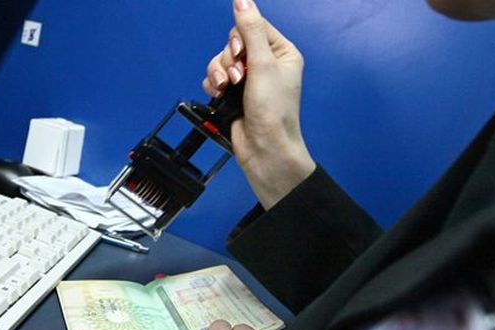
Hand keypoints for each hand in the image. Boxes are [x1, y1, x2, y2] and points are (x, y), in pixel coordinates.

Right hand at [204, 0, 315, 209]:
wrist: (264, 150)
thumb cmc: (274, 113)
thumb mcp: (263, 65)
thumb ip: (250, 30)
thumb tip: (242, 0)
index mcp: (281, 53)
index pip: (253, 27)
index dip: (241, 37)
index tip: (240, 52)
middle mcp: (266, 64)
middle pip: (233, 43)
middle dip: (229, 59)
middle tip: (237, 77)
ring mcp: (249, 80)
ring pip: (221, 60)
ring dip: (218, 72)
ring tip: (226, 88)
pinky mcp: (233, 94)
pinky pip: (214, 78)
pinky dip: (213, 85)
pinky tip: (218, 94)